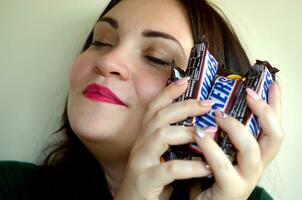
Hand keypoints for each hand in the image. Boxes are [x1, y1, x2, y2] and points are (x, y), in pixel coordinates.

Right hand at [115, 77, 213, 199]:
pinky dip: (190, 166)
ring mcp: (141, 160)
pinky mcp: (146, 180)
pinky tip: (206, 167)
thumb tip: (197, 127)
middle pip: (160, 115)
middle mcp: (141, 143)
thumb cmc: (151, 179)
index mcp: (145, 136)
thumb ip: (172, 141)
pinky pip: (170, 169)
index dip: (169, 91)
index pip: (155, 107)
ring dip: (188, 132)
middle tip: (208, 103)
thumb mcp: (159, 155)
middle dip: (185, 106)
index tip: (187, 79)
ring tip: (210, 134)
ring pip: (161, 135)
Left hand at [190, 81, 283, 199]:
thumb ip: (220, 130)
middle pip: (275, 136)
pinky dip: (210, 148)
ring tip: (218, 114)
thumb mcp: (217, 147)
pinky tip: (199, 134)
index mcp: (255, 153)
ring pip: (252, 150)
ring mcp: (246, 179)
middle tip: (249, 93)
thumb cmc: (207, 173)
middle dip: (265, 111)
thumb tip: (214, 102)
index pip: (273, 126)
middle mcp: (256, 165)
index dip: (276, 104)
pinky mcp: (230, 190)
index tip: (273, 82)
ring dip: (235, 127)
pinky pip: (223, 167)